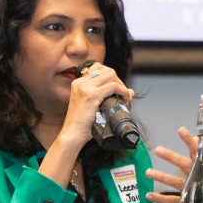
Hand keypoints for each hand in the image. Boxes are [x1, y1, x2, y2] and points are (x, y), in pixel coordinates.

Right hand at [40, 64, 132, 188]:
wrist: (72, 134)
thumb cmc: (82, 124)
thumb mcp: (93, 105)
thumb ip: (107, 96)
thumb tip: (130, 91)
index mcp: (78, 83)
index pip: (98, 69)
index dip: (112, 77)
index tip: (117, 89)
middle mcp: (80, 82)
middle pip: (106, 71)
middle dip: (118, 80)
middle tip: (123, 94)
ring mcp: (85, 87)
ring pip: (111, 75)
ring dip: (121, 85)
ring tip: (124, 96)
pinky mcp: (91, 95)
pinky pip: (113, 86)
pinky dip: (122, 91)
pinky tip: (125, 99)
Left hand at [145, 126, 197, 202]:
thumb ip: (200, 149)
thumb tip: (195, 137)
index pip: (197, 150)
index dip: (189, 141)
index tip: (181, 130)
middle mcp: (197, 176)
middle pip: (184, 164)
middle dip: (171, 157)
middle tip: (157, 149)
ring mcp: (192, 190)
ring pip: (176, 182)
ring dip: (161, 177)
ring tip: (148, 172)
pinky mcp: (186, 202)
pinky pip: (172, 201)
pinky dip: (161, 199)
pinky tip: (149, 195)